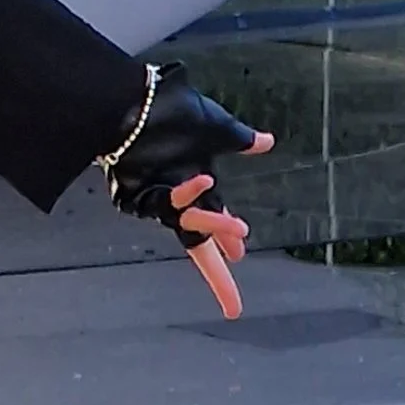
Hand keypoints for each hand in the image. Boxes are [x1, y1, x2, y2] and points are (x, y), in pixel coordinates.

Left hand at [103, 64, 274, 322]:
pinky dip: (184, 195)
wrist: (139, 97)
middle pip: (199, 244)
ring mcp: (157, 195)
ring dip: (214, 227)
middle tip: (234, 307)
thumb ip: (241, 140)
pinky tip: (201, 182)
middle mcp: (177, 196)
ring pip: (188, 225)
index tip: (240, 261)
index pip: (216, 223)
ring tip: (240, 230)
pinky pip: (165, 203)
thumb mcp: (215, 127)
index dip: (228, 244)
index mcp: (196, 185)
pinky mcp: (135, 192)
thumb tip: (269, 141)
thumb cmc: (173, 110)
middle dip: (217, 275)